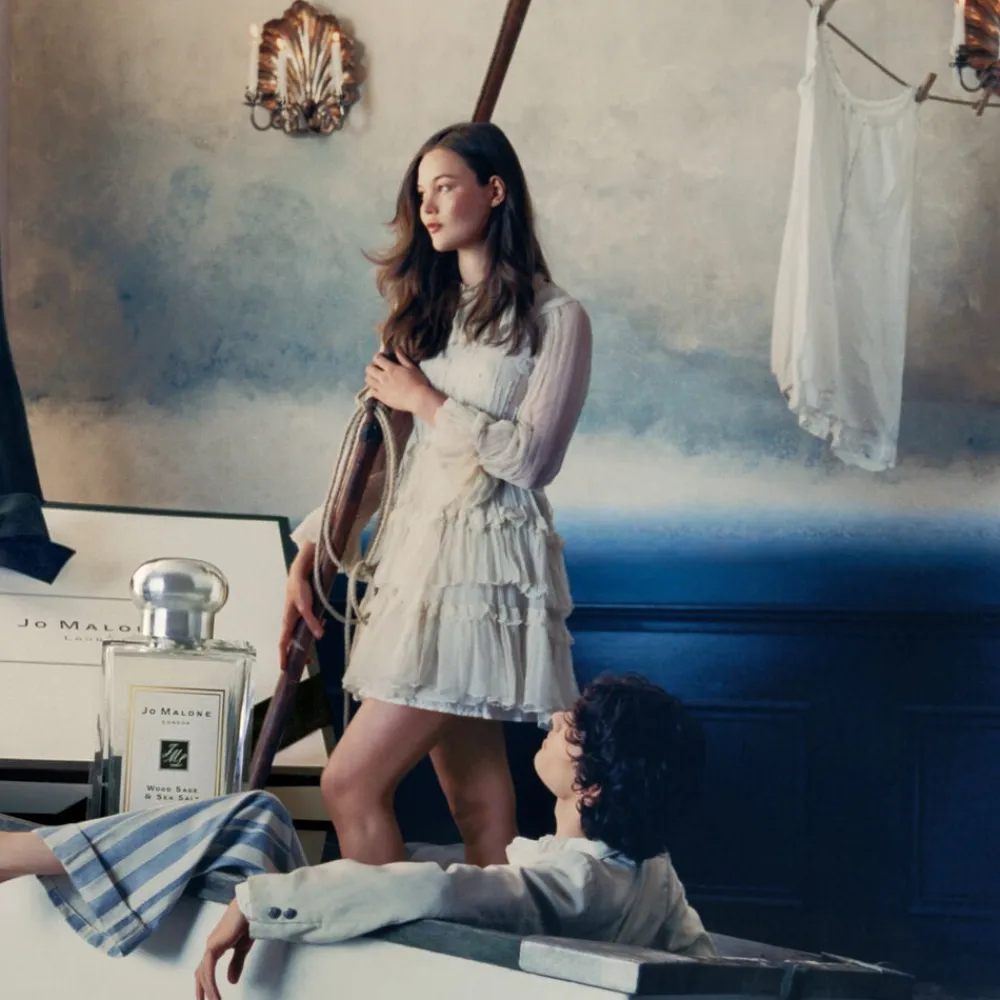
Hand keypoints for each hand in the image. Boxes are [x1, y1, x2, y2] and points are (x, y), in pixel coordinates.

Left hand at [194, 899, 253, 999]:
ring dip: (207, 991)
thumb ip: (236, 964)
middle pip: (201, 974)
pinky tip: (215, 994)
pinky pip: (209, 970)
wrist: (250, 907)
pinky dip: (211, 984)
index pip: (204, 969)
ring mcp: (211, 946)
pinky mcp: (214, 947)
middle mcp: (210, 946)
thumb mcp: (243, 947)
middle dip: (201, 991)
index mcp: (216, 946)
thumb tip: (230, 981)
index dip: (203, 985)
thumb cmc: (248, 922)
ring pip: (203, 974)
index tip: (205, 998)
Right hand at [279, 541, 322, 669]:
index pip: (283, 643)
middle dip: (297, 653)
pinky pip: (305, 625)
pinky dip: (312, 629)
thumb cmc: (299, 590)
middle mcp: (289, 622)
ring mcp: (295, 617)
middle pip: (292, 642)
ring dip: (306, 642)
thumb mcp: (306, 607)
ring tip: (314, 649)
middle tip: (305, 663)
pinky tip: (321, 625)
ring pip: (299, 634)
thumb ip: (313, 621)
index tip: (284, 668)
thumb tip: (319, 636)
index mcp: (287, 622)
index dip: (283, 656)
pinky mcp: (301, 612)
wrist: (299, 574)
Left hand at [365, 349, 440, 417]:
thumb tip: (397, 348)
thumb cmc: (419, 382)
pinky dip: (372, 389)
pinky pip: (371, 392)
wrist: (419, 399)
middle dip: (372, 367)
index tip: (381, 357)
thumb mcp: (412, 367)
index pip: (377, 358)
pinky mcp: (382, 398)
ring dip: (370, 377)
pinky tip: (378, 389)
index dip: (378, 356)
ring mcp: (381, 388)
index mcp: (391, 368)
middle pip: (369, 369)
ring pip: (368, 380)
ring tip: (376, 378)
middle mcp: (384, 377)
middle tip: (377, 368)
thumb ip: (403, 358)